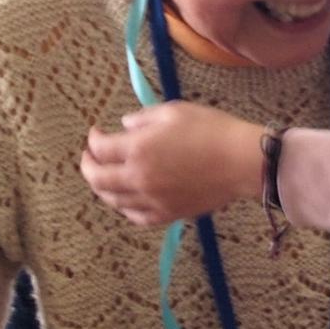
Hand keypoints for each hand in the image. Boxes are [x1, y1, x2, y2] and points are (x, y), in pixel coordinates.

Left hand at [80, 104, 265, 224]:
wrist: (241, 161)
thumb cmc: (211, 130)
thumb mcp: (174, 111)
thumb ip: (143, 118)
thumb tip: (125, 126)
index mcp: (138, 149)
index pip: (100, 148)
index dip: (93, 139)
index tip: (96, 132)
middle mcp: (139, 178)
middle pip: (98, 179)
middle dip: (88, 166)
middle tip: (90, 157)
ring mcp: (152, 200)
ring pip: (113, 201)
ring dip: (104, 188)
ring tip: (105, 177)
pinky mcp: (168, 213)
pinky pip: (136, 217)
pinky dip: (126, 208)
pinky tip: (127, 200)